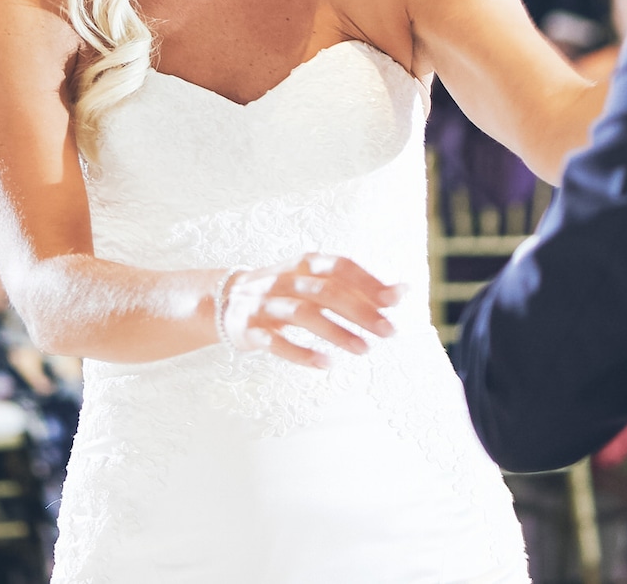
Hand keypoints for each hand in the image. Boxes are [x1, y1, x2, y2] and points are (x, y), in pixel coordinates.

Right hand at [220, 253, 401, 368]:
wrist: (224, 300)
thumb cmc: (284, 291)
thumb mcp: (314, 282)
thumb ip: (354, 286)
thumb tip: (402, 291)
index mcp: (303, 263)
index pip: (340, 267)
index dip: (369, 281)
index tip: (396, 300)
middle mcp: (284, 279)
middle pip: (326, 290)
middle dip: (360, 310)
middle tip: (389, 331)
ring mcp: (265, 304)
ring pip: (303, 314)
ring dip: (336, 332)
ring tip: (364, 349)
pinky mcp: (249, 329)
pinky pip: (276, 342)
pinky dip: (302, 353)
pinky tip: (326, 363)